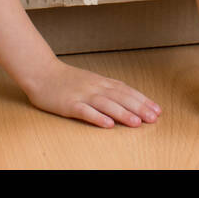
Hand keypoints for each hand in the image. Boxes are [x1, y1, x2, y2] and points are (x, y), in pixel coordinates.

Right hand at [24, 59, 161, 128]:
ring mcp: (82, 95)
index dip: (143, 100)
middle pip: (120, 97)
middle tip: (154, 118)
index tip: (157, 110)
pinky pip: (85, 111)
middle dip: (139, 108)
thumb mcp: (90, 81)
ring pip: (106, 104)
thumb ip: (107, 89)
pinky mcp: (69, 104)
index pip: (126, 91)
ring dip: (122, 113)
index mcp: (101, 82)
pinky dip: (97, 117)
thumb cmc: (66, 80)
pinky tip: (107, 124)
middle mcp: (95, 87)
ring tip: (137, 123)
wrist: (41, 73)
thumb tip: (127, 100)